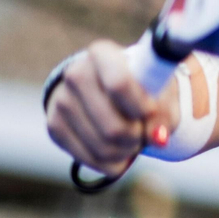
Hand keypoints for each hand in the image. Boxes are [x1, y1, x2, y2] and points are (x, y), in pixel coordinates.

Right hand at [45, 40, 175, 175]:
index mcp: (102, 54)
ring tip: (135, 138)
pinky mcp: (54, 126)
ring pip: (104, 147)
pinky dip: (114, 162)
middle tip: (146, 132)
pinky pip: (91, 160)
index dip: (143, 109)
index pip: (120, 84)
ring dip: (128, 151)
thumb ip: (164, 112)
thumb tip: (159, 138)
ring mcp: (61, 101)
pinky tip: (120, 149)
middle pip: (114, 127)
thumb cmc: (142, 86)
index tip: (152, 114)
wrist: (109, 88)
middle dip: (138, 138)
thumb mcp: (161, 90)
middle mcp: (76, 74)